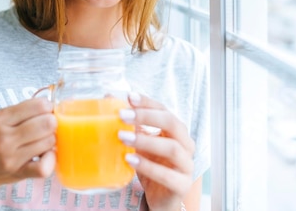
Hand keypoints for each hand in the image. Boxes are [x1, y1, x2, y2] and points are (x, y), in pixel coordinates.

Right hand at [0, 97, 56, 189]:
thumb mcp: (0, 119)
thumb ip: (23, 111)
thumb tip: (51, 105)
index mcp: (1, 119)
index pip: (38, 106)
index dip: (48, 106)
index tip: (47, 110)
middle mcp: (4, 137)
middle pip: (46, 124)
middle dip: (53, 123)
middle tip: (49, 126)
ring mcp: (11, 157)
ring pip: (48, 142)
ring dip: (52, 140)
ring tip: (45, 140)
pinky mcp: (18, 173)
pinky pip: (43, 167)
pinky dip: (51, 160)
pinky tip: (46, 155)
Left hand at [119, 93, 194, 210]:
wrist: (162, 199)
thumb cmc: (152, 166)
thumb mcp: (140, 145)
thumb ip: (131, 125)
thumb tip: (109, 99)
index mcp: (176, 132)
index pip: (165, 110)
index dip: (148, 103)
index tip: (129, 97)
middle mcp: (186, 145)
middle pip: (172, 123)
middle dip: (147, 117)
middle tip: (122, 115)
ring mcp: (186, 165)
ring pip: (172, 148)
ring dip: (145, 141)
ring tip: (122, 138)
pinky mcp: (182, 185)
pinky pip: (167, 175)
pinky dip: (148, 166)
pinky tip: (130, 160)